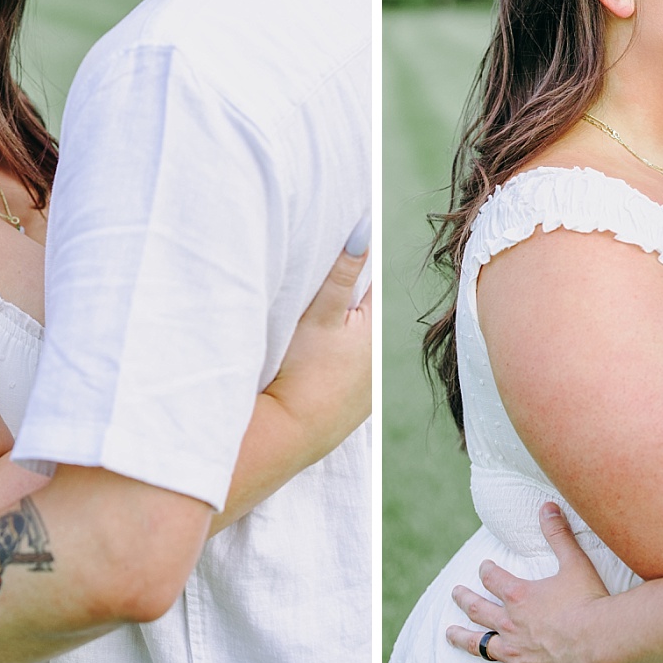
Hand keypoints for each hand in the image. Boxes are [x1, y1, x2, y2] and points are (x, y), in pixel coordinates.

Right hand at [259, 220, 372, 463]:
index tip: (334, 244)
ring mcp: (362, 388)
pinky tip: (313, 366)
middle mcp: (376, 359)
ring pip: (350, 344)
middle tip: (314, 286)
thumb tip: (365, 227)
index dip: (351, 264)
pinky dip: (331, 363)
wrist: (287, 436)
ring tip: (314, 330)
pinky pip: (342, 373)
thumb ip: (342, 271)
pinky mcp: (346, 409)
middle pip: (358, 314)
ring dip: (336, 333)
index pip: (368, 283)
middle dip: (343, 298)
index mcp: (374, 330)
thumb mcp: (318, 314)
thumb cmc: (302, 371)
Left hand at [444, 503, 611, 662]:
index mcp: (518, 595)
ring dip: (462, 637)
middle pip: (477, 609)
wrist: (601, 641)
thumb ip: (558, 534)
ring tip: (449, 634)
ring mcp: (514, 652)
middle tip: (455, 594)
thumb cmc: (590, 601)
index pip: (493, 579)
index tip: (483, 568)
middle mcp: (509, 623)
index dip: (487, 571)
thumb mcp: (574, 562)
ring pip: (478, 643)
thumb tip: (547, 505)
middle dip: (464, 600)